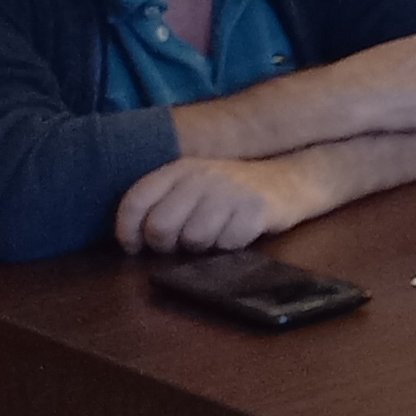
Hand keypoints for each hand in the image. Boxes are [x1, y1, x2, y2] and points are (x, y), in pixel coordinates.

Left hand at [115, 152, 314, 255]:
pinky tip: (238, 232)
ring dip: (201, 247)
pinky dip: (230, 245)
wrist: (289, 181)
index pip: (135, 202)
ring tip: (214, 234)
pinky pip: (226, 244)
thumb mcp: (192, 185)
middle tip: (180, 244)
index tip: (135, 246)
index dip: (126, 232)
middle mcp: (202, 176)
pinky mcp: (255, 209)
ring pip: (193, 240)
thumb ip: (161, 202)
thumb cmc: (230, 191)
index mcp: (179, 168)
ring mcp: (230, 191)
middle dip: (166, 245)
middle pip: (160, 227)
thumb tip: (130, 241)